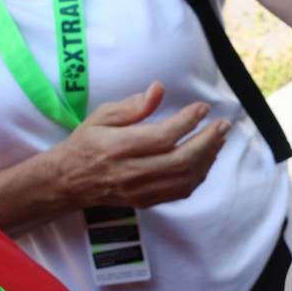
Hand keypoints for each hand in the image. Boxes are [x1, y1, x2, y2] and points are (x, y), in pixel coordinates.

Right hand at [51, 82, 228, 209]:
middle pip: (180, 161)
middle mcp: (130, 172)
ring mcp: (139, 191)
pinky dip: (198, 175)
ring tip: (219, 139)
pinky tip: (206, 158)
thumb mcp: (102, 116)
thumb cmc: (86, 143)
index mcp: (117, 147)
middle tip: (222, 125)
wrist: (69, 181)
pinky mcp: (146, 201)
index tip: (202, 108)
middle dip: (207, 142)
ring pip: (184, 179)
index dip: (187, 122)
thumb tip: (158, 89)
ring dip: (207, 159)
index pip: (162, 137)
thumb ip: (132, 105)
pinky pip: (180, 192)